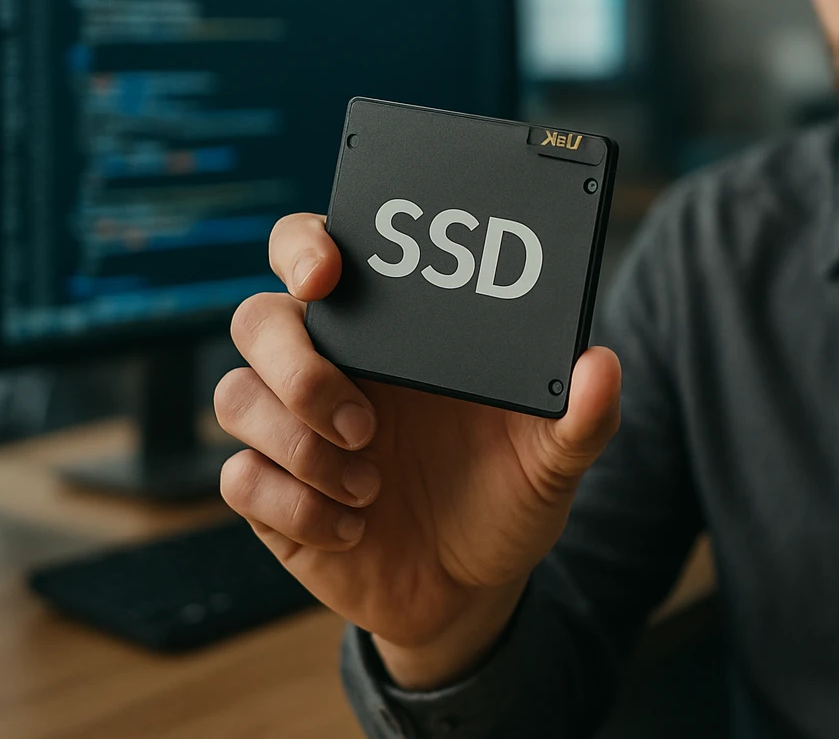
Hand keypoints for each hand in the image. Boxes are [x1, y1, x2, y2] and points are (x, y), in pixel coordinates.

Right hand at [215, 213, 621, 687]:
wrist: (473, 591)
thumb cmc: (506, 496)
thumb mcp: (553, 459)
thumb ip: (582, 416)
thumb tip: (601, 366)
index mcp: (389, 334)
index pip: (316, 252)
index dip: (302, 246)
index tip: (326, 273)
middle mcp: (329, 367)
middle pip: (258, 319)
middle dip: (296, 363)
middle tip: (364, 418)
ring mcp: (292, 429)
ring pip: (237, 397)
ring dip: (300, 444)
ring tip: (373, 483)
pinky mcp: (271, 493)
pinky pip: (240, 479)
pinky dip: (296, 503)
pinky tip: (353, 528)